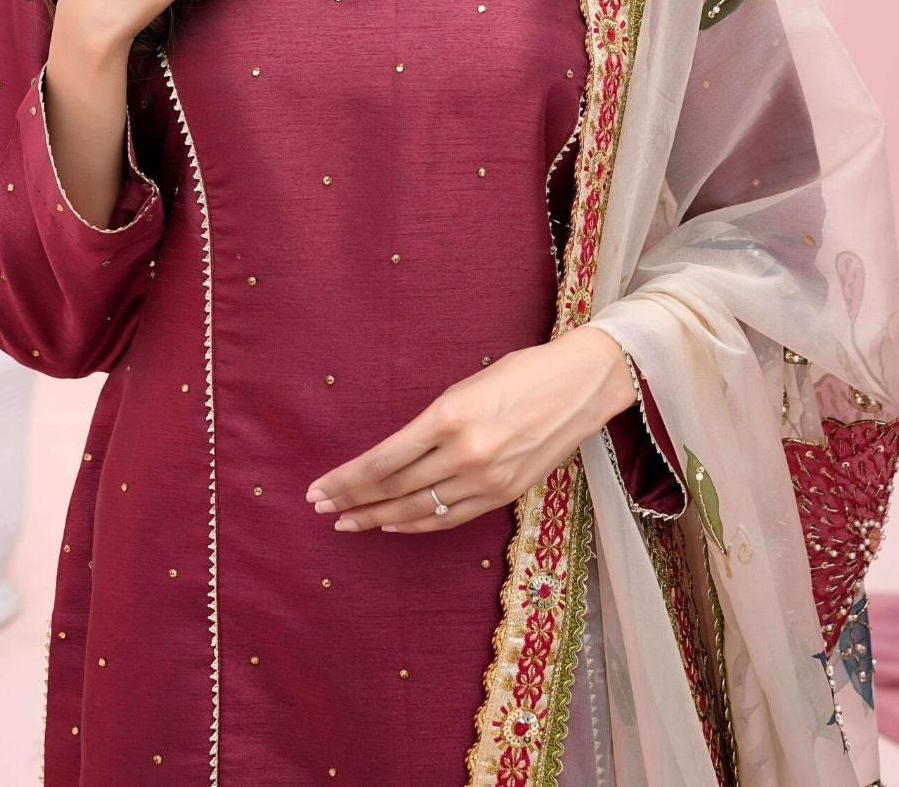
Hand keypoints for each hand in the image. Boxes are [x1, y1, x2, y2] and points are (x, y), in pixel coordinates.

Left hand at [303, 324, 636, 533]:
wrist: (581, 384)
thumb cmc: (520, 372)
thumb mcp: (465, 386)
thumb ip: (430, 423)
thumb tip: (390, 456)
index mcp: (449, 416)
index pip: (382, 460)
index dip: (346, 479)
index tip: (318, 489)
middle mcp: (465, 453)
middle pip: (394, 489)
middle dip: (353, 501)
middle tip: (321, 509)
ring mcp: (487, 479)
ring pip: (419, 510)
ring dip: (378, 518)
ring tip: (347, 522)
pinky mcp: (505, 495)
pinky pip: (450, 518)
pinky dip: (417, 525)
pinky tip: (392, 525)